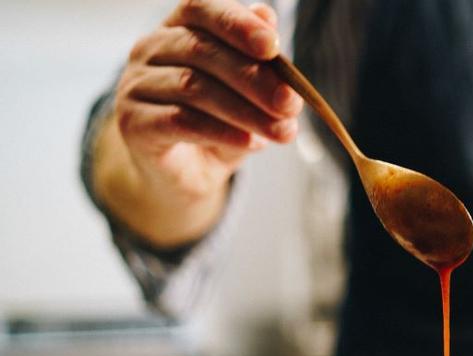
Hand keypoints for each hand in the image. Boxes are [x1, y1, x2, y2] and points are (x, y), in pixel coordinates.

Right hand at [95, 0, 301, 245]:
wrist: (187, 174)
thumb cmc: (220, 122)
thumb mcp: (248, 92)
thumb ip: (257, 57)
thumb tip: (267, 14)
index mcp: (178, 28)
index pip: (201, 9)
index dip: (237, 24)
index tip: (273, 46)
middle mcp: (149, 48)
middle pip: (201, 50)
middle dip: (254, 77)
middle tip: (291, 104)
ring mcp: (135, 85)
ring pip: (193, 87)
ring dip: (246, 110)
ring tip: (281, 131)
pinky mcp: (133, 123)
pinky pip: (180, 121)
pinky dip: (222, 131)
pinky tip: (251, 143)